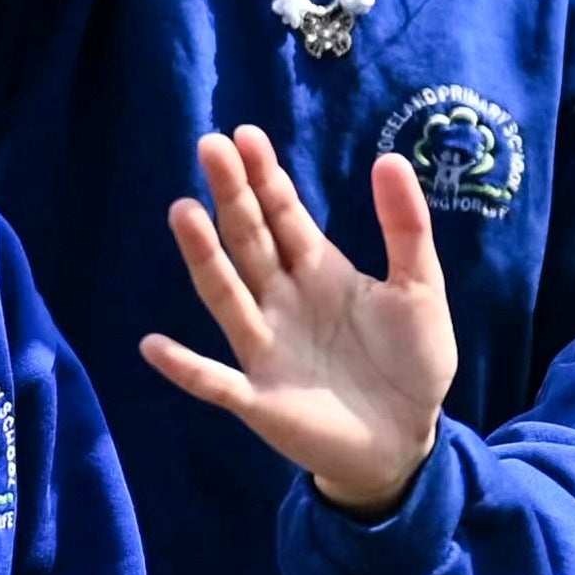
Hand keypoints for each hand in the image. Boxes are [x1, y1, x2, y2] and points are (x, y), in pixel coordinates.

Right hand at [138, 130, 459, 513]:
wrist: (408, 439)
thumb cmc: (411, 361)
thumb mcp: (420, 288)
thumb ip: (406, 229)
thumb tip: (389, 158)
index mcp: (319, 271)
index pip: (284, 215)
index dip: (266, 177)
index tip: (245, 134)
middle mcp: (282, 301)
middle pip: (250, 241)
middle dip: (232, 196)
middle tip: (210, 146)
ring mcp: (265, 348)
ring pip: (227, 296)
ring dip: (204, 257)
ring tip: (182, 212)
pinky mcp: (260, 399)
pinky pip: (215, 382)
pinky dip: (186, 367)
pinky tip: (154, 345)